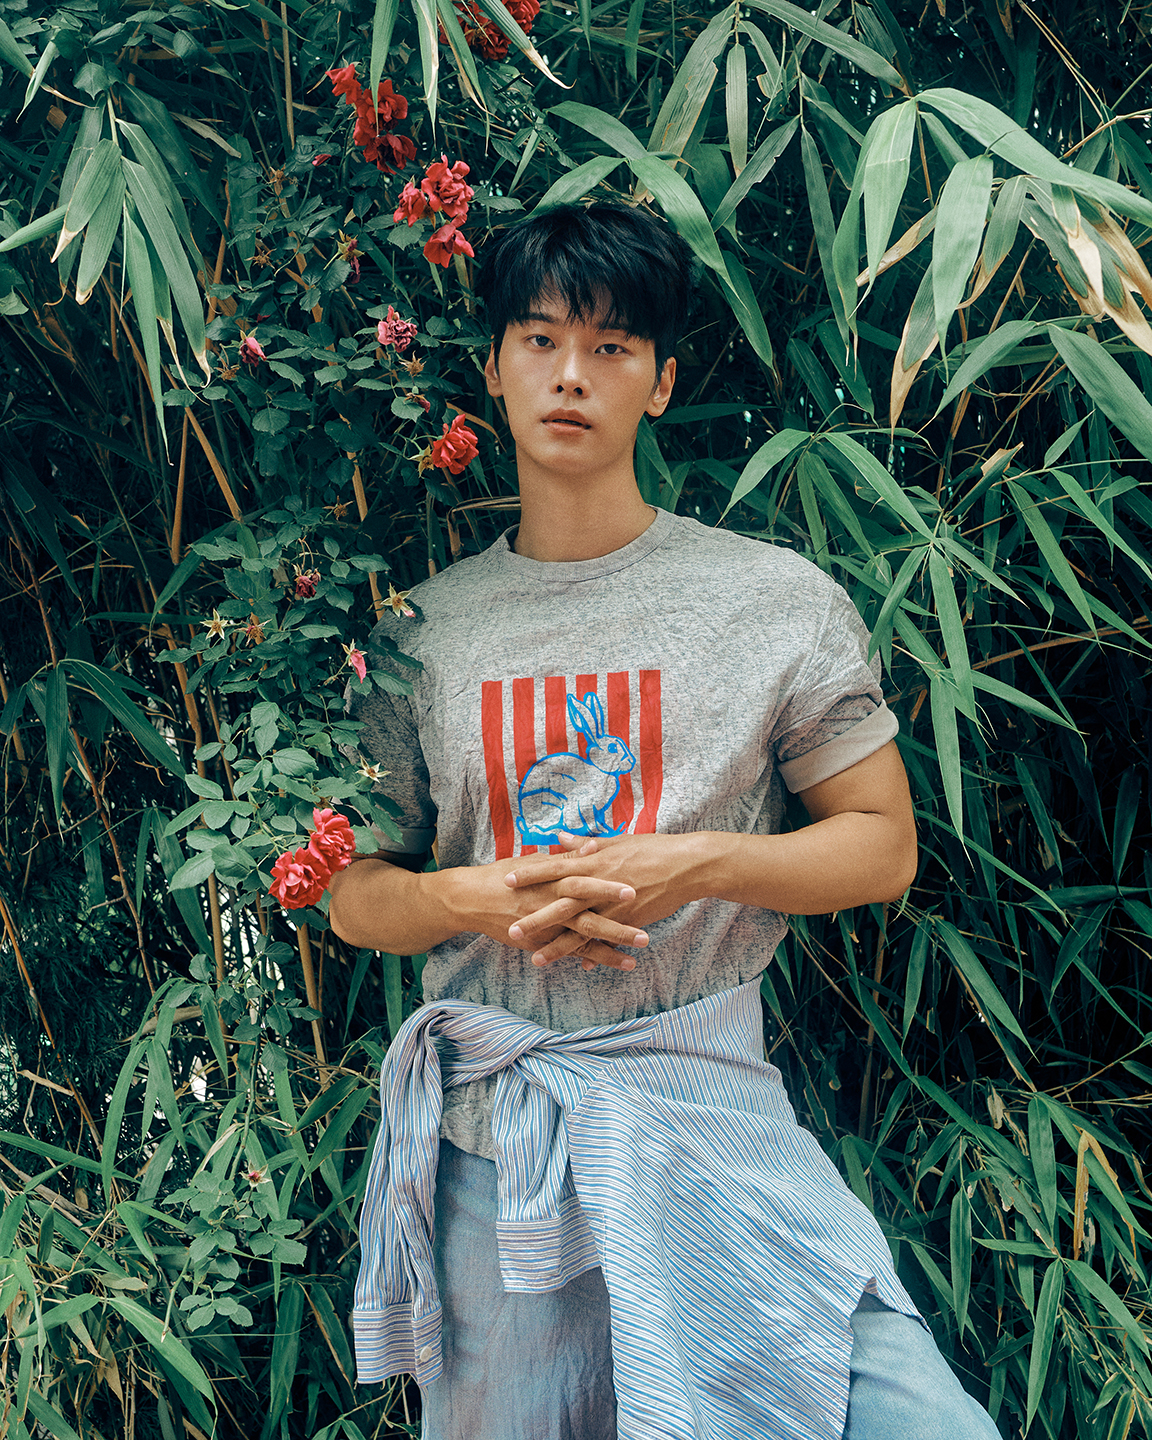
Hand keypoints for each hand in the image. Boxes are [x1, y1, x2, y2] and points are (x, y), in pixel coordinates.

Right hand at [452, 852, 649, 970]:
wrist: (473, 899)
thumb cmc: (507, 875)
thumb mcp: (537, 861)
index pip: (585, 881)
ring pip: (583, 938)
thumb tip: (594, 846)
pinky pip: (571, 952)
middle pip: (589, 915)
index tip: (634, 886)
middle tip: (645, 931)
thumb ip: (568, 857)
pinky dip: (592, 958)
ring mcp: (548, 926)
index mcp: (553, 880)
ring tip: (639, 952)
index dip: (608, 885)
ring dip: (613, 946)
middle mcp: (552, 904)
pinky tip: (617, 963)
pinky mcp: (542, 942)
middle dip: (617, 924)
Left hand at [504, 831, 702, 968]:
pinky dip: (593, 952)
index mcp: (594, 860)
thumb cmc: (651, 848)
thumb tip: (559, 838)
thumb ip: (584, 844)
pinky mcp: (629, 919)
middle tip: (511, 929)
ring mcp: (613, 904)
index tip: (507, 880)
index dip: (531, 874)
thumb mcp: (616, 841)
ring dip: (558, 946)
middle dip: (535, 917)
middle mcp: (599, 884)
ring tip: (536, 960)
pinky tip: (580, 965)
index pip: (555, 867)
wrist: (685, 865)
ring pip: (580, 929)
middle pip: (561, 903)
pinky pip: (606, 939)